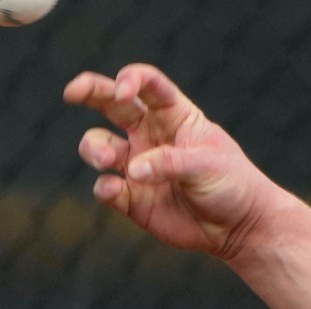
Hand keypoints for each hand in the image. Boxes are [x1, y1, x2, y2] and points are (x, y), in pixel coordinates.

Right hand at [65, 64, 283, 258]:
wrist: (239, 228)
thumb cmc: (232, 185)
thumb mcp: (208, 165)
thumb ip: (170, 162)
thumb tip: (132, 169)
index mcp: (174, 116)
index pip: (148, 85)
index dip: (131, 79)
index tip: (122, 89)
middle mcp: (150, 135)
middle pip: (110, 103)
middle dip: (89, 91)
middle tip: (71, 93)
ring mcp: (137, 166)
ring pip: (98, 145)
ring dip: (94, 148)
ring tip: (106, 160)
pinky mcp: (131, 198)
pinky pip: (105, 187)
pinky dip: (104, 188)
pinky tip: (116, 190)